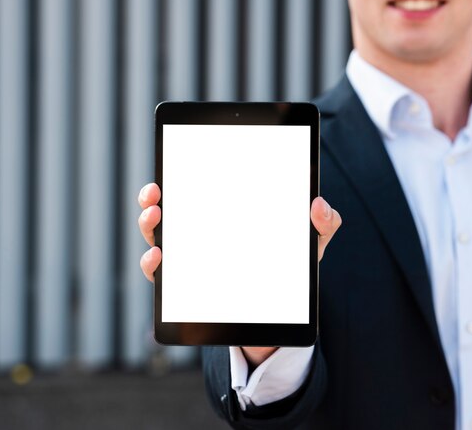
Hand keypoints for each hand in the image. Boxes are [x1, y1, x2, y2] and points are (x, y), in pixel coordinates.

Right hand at [138, 183, 341, 365]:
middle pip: (166, 210)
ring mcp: (190, 260)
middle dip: (153, 198)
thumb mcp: (310, 241)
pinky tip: (158, 258)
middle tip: (156, 193)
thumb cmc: (290, 264)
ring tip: (155, 217)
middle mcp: (199, 234)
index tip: (174, 163)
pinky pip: (162, 277)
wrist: (284, 308)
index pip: (195, 189)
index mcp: (223, 214)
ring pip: (157, 239)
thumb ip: (323, 223)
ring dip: (148, 226)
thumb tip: (319, 204)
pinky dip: (152, 266)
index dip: (179, 174)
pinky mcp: (186, 288)